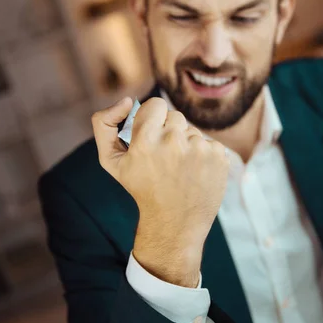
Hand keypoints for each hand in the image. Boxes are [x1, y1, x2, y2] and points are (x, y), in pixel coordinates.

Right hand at [92, 97, 228, 286]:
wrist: (174, 222)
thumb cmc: (141, 189)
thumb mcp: (111, 161)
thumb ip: (104, 124)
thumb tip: (125, 100)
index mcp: (145, 140)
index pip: (155, 104)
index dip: (153, 118)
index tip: (151, 134)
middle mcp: (173, 142)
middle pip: (175, 116)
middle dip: (169, 132)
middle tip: (165, 157)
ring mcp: (198, 149)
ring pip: (192, 131)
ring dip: (187, 144)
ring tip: (180, 169)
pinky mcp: (218, 156)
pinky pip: (209, 142)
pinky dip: (203, 155)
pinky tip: (195, 173)